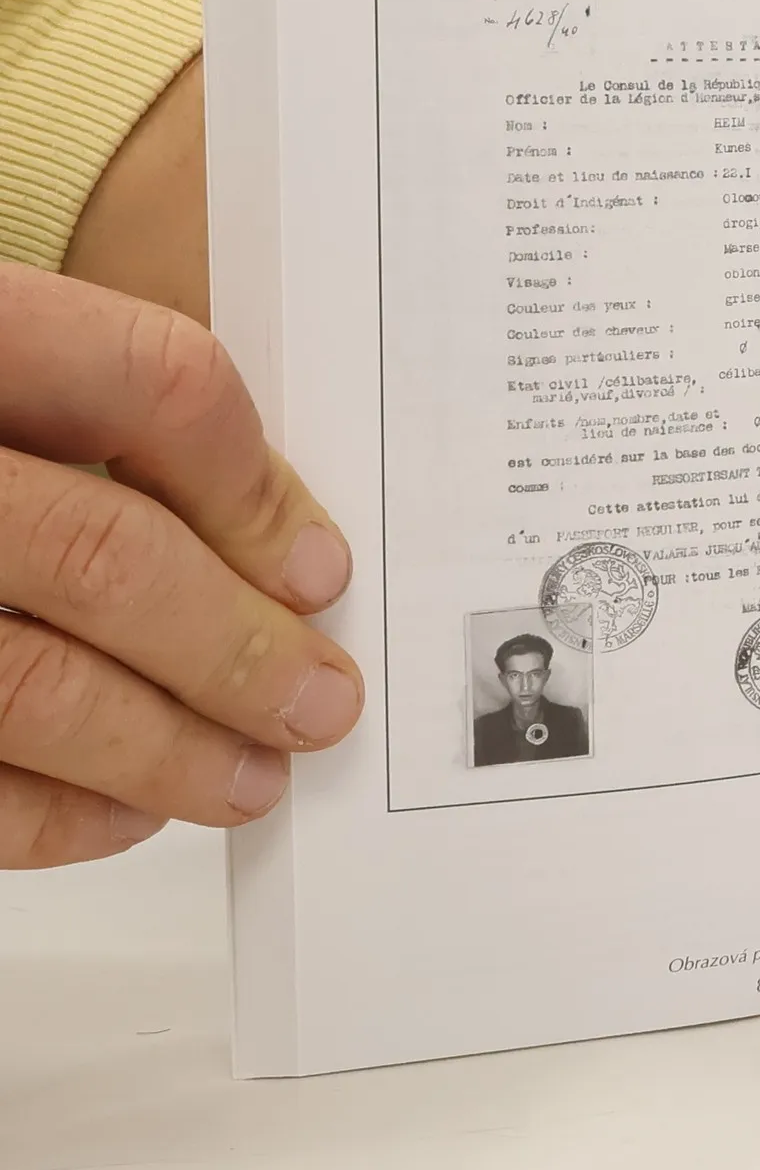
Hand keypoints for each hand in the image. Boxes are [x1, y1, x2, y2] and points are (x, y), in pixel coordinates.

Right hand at [0, 263, 362, 866]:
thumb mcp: (13, 356)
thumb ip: (113, 418)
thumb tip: (279, 556)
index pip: (153, 384)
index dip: (254, 489)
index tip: (320, 572)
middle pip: (103, 556)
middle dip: (235, 649)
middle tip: (317, 703)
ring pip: (29, 689)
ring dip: (164, 750)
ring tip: (250, 775)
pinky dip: (55, 813)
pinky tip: (125, 809)